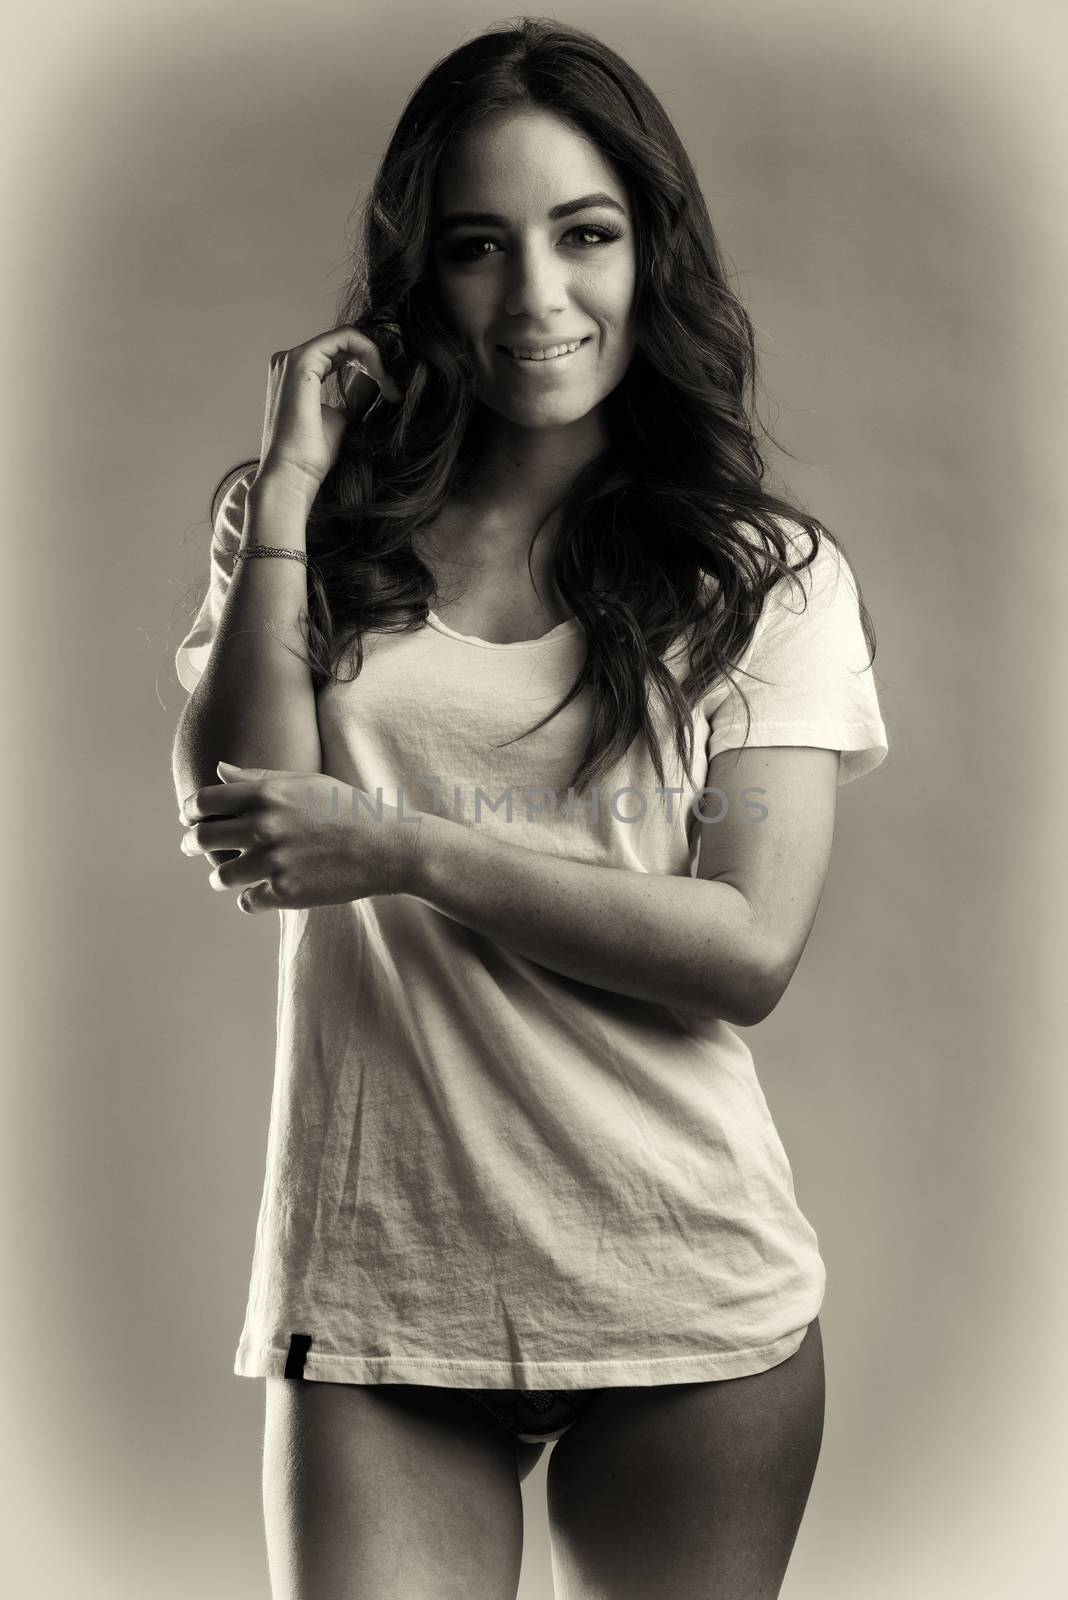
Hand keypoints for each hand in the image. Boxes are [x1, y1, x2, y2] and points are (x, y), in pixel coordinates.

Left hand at [178, 761, 423, 913]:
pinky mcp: (286, 892)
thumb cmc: (346, 808)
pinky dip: (250, 899)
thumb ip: (258, 776)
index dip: (189, 811)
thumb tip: (218, 769)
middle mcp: (264, 827)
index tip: (190, 818)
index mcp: (267, 795)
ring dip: (221, 876)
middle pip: (202, 839)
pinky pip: (247, 902)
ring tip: (230, 874)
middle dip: (191, 844)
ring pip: (220, 876)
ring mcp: (274, 862)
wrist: (385, 847)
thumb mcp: (304, 781)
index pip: (204, 802)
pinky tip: (260, 893)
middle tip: (192, 847)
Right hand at [256, 324, 405, 499]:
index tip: (390, 390)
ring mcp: (292, 358)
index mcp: (298, 373)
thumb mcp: (344, 418)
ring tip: (389, 386)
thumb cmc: (313, 455)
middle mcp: (289, 360)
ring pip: (347, 337)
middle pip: (345, 342)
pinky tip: (381, 378)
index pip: (340, 352)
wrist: (294, 474)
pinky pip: (345, 338)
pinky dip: (369, 353)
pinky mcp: (301, 361)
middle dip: (376, 360)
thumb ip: (357, 393)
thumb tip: (378, 378)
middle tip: (394, 389)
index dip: (370, 363)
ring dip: (375, 357)